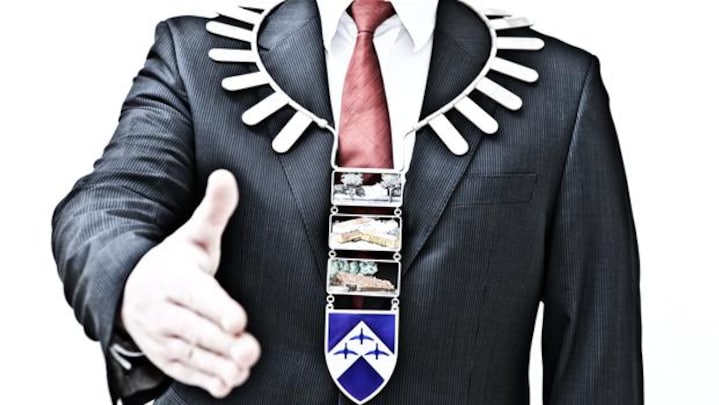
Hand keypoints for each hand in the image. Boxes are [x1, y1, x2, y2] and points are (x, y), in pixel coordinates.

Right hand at [121, 169, 260, 397]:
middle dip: (223, 343)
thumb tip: (226, 175)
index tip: (238, 321)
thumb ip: (214, 210)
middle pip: (195, 330)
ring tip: (243, 370)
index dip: (217, 309)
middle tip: (251, 351)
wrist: (129, 290)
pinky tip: (228, 384)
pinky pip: (184, 371)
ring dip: (217, 365)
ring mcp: (162, 337)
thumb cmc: (172, 262)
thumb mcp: (193, 234)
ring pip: (190, 355)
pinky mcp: (166, 357)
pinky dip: (205, 380)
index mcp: (174, 278)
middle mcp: (164, 310)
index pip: (197, 295)